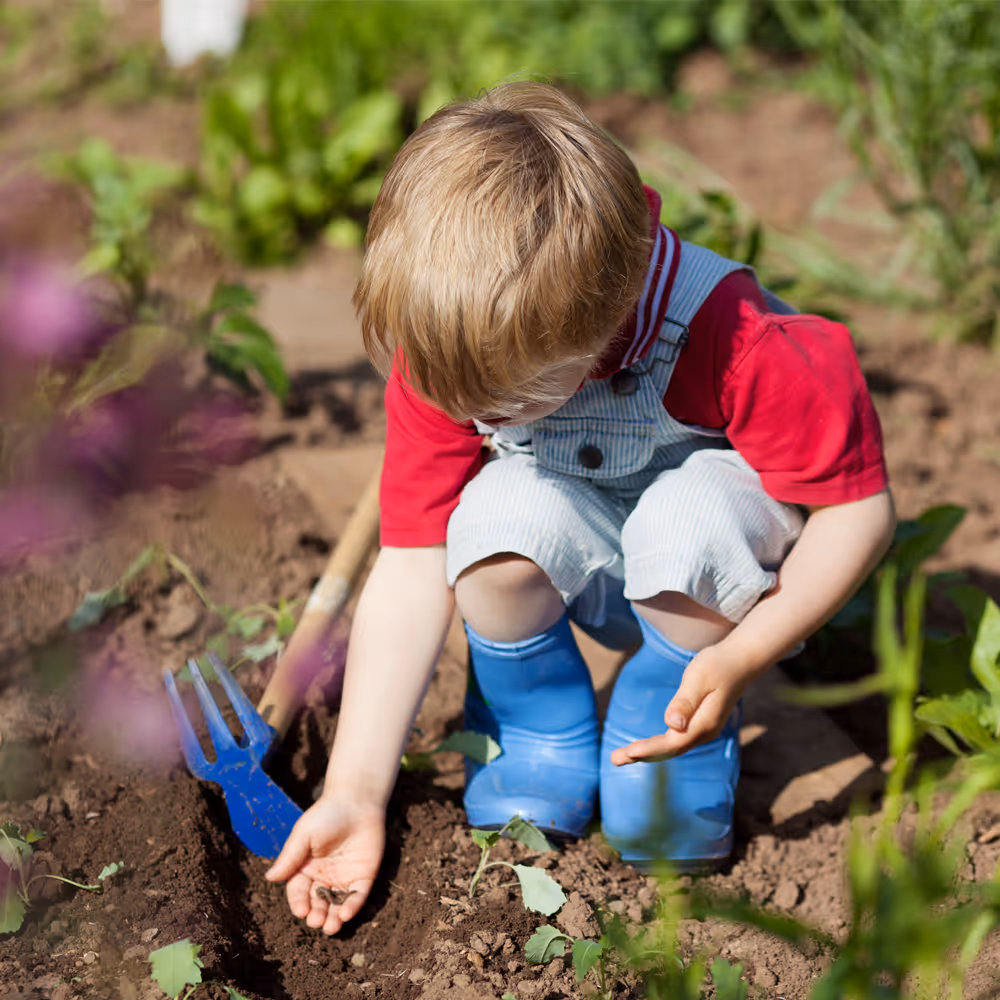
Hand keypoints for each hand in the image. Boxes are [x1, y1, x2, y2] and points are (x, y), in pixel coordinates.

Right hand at [264, 794, 384, 934]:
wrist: (357, 801)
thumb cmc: (326, 815)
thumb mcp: (304, 834)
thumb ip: (290, 857)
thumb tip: (270, 877)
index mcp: (306, 868)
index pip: (299, 891)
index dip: (299, 902)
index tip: (301, 911)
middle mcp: (324, 876)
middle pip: (318, 901)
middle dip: (316, 914)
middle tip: (316, 921)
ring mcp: (344, 877)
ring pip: (337, 904)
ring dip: (334, 918)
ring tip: (331, 927)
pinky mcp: (364, 876)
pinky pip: (357, 895)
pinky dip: (352, 906)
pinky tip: (346, 915)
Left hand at [609, 643, 754, 763]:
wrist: (739, 661)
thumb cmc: (717, 665)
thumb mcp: (698, 678)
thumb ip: (685, 702)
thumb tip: (672, 724)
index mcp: (703, 723)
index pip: (672, 742)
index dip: (649, 749)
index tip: (628, 752)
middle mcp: (704, 732)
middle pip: (669, 750)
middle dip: (641, 755)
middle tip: (614, 759)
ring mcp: (704, 730)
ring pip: (673, 747)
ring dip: (648, 753)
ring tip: (621, 756)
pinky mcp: (700, 724)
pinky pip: (676, 741)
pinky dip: (658, 746)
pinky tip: (645, 748)